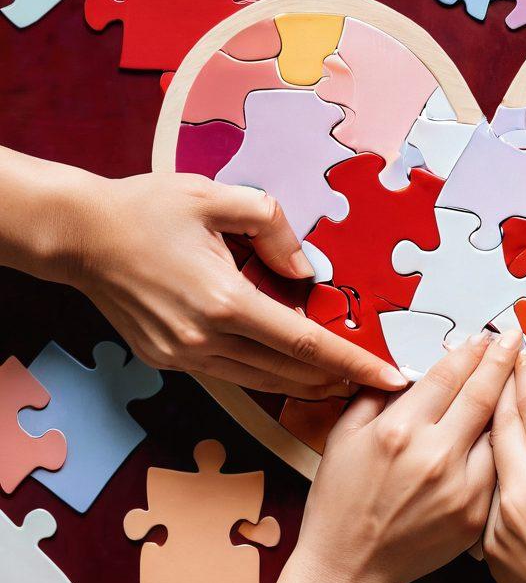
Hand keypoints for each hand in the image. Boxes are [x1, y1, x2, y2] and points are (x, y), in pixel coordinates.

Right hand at [68, 172, 405, 395]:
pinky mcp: (169, 360)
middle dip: (338, 380)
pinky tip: (289, 369)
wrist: (78, 235)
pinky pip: (231, 376)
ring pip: (261, 382)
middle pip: (288, 373)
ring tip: (343, 381)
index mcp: (223, 301)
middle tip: (376, 382)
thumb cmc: (146, 209)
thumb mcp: (217, 198)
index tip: (390, 377)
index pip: (305, 343)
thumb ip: (273, 227)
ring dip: (305, 384)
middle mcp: (204, 339)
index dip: (353, 362)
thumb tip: (306, 269)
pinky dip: (267, 376)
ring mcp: (184, 356)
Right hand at [284, 330, 521, 582]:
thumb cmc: (340, 502)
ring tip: (521, 376)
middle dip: (501, 360)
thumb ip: (375, 396)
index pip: (448, 376)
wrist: (348, 570)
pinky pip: (496, 469)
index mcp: (400, 430)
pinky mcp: (474, 515)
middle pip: (482, 394)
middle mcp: (435, 455)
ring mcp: (460, 488)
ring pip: (497, 431)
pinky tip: (508, 430)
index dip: (470, 352)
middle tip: (515, 337)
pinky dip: (502, 446)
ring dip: (509, 400)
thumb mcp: (343, 437)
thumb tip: (409, 369)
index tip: (484, 336)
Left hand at [483, 351, 525, 582]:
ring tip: (484, 400)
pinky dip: (485, 473)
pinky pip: (483, 499)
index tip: (519, 347)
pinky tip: (486, 461)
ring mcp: (499, 525)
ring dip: (485, 426)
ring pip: (486, 460)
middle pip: (499, 423)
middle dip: (497, 385)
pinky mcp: (489, 552)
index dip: (525, 371)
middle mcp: (521, 495)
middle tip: (495, 360)